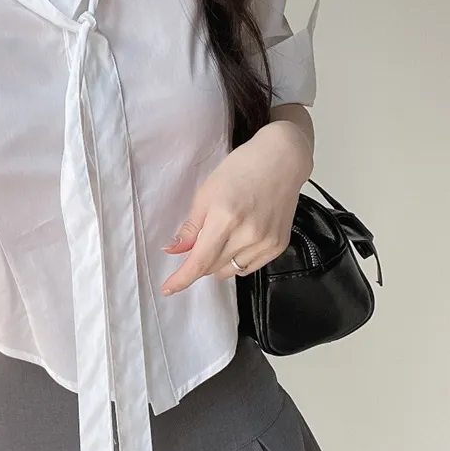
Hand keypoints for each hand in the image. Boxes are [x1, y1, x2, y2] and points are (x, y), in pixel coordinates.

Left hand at [161, 120, 312, 294]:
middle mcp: (248, 234)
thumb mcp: (206, 193)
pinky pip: (248, 267)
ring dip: (219, 262)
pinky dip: (238, 260)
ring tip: (226, 234)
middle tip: (203, 239)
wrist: (282, 161)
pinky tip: (241, 238)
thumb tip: (174, 251)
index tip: (168, 289)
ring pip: (230, 271)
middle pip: (213, 268)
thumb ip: (191, 227)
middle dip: (200, 261)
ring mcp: (266, 242)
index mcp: (225, 218)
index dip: (182, 279)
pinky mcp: (278, 246)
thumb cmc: (241, 170)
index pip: (200, 261)